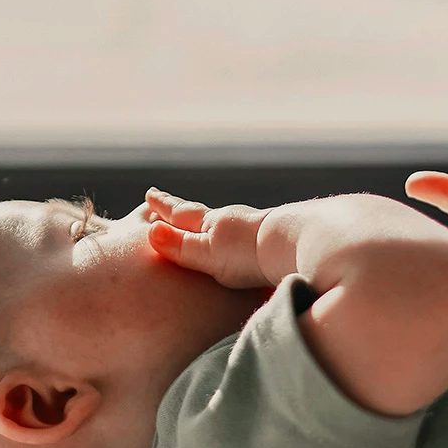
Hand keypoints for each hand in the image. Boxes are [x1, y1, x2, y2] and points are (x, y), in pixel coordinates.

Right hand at [144, 187, 271, 287]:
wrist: (297, 246)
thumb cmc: (249, 252)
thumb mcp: (206, 252)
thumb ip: (180, 245)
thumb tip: (152, 232)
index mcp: (212, 224)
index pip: (181, 214)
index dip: (163, 207)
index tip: (150, 194)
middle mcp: (232, 222)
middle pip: (201, 215)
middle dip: (182, 211)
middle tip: (164, 201)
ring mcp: (254, 231)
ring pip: (225, 224)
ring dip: (210, 225)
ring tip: (205, 226)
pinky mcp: (273, 245)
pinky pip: (246, 238)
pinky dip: (235, 238)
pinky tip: (241, 244)